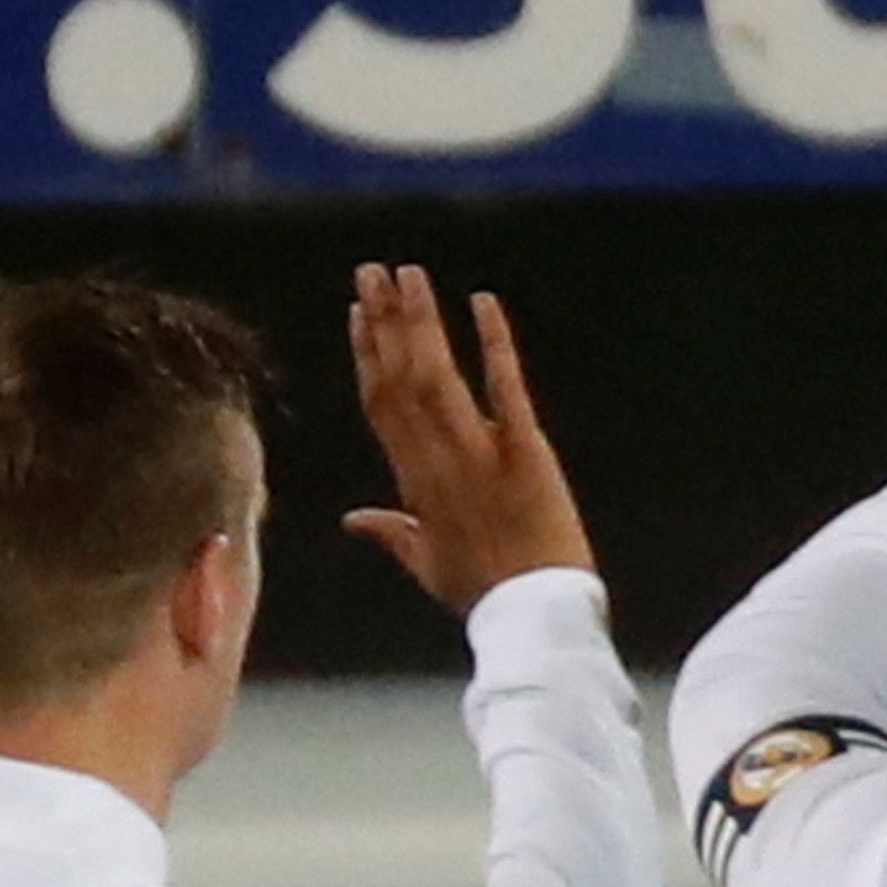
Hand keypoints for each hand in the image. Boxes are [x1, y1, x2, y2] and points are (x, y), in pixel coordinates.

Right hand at [345, 265, 597, 614]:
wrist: (533, 617)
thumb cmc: (483, 594)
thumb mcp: (427, 565)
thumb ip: (389, 532)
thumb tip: (352, 519)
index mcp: (413, 482)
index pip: (381, 404)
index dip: (367, 355)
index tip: (357, 313)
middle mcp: (437, 461)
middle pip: (400, 379)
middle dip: (384, 321)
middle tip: (371, 270)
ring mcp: (479, 454)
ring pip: (438, 376)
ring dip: (421, 321)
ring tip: (409, 274)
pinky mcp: (526, 452)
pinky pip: (505, 389)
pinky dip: (494, 344)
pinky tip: (482, 302)